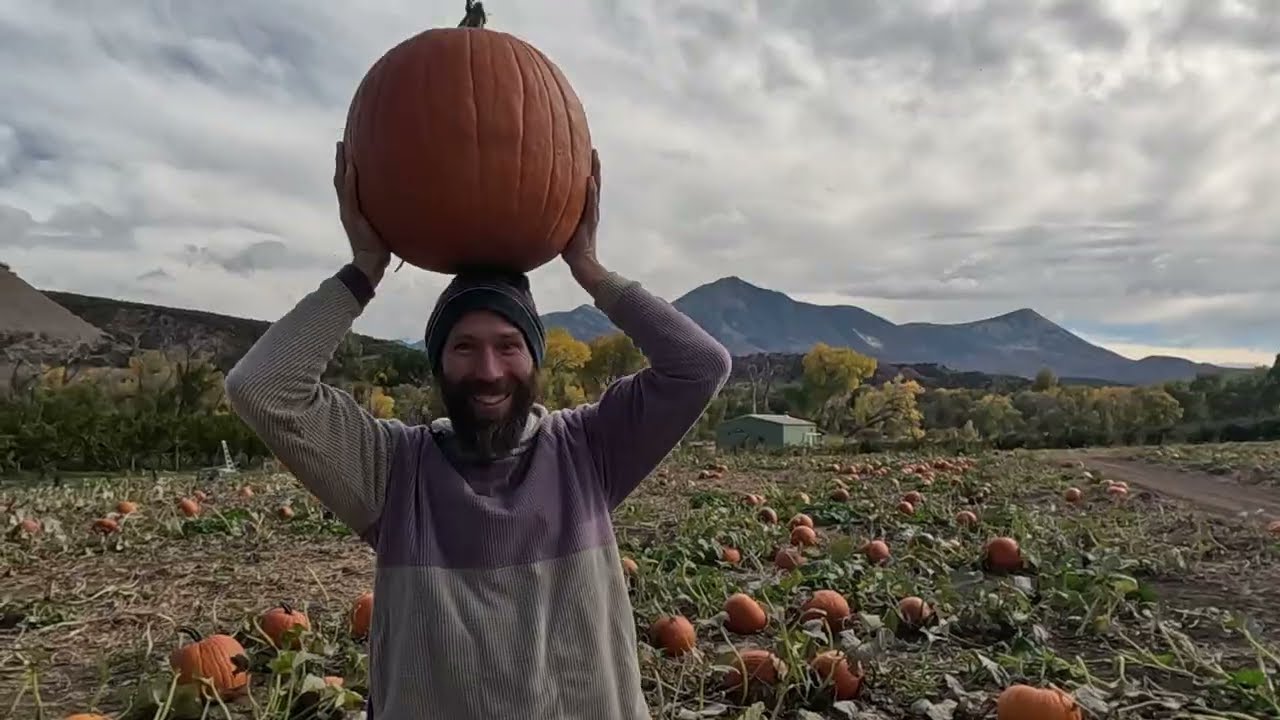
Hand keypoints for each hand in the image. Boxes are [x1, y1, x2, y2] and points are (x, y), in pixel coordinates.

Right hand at [334, 140, 390, 285]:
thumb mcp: (382, 225)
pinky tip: (351, 167)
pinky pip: (349, 195)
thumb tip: (400, 205)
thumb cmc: (380, 247)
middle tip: (341, 142)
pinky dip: (349, 180)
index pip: (347, 183)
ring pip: (342, 182)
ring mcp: (348, 211)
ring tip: (342, 147)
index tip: (348, 150)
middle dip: (341, 160)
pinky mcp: (352, 216)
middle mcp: (347, 208)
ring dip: (342, 164)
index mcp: (353, 209)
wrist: (371, 262)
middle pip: (341, 178)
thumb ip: (385, 214)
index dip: (346, 167)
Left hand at [561, 148, 605, 289]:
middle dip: (594, 166)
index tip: (585, 153)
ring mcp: (591, 214)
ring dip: (595, 172)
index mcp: (584, 209)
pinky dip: (591, 191)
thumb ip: (554, 218)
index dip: (586, 171)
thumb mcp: (560, 228)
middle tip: (594, 148)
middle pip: (594, 183)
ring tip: (594, 156)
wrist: (581, 263)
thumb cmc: (570, 249)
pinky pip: (590, 204)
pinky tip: (590, 179)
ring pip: (594, 189)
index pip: (586, 186)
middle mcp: (590, 209)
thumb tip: (536, 211)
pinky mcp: (589, 222)